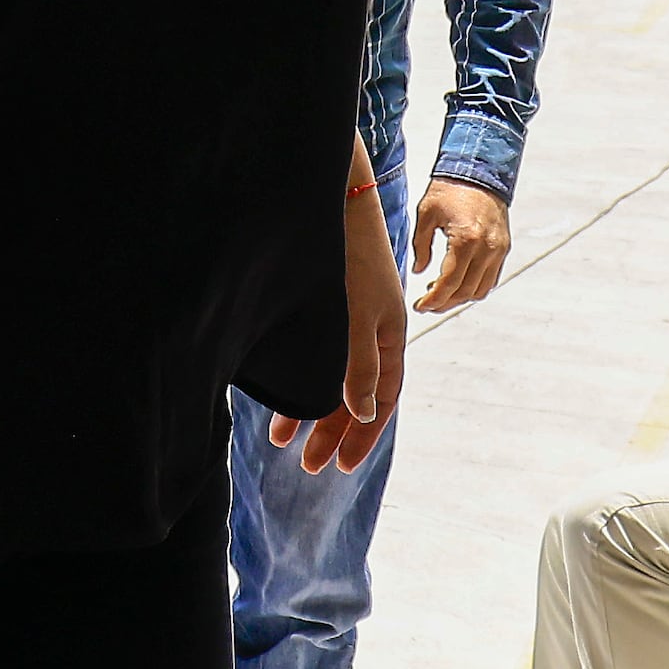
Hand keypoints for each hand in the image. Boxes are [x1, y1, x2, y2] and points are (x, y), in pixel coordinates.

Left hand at [273, 175, 409, 476]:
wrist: (331, 201)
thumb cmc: (349, 257)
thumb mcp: (358, 317)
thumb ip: (361, 365)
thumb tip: (366, 412)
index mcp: (391, 336)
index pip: (384, 399)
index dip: (364, 435)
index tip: (341, 466)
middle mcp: (372, 333)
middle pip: (356, 395)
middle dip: (332, 432)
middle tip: (308, 467)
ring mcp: (348, 321)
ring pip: (332, 379)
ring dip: (310, 411)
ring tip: (282, 440)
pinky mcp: (324, 310)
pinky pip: (316, 357)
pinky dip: (299, 380)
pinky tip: (277, 396)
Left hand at [408, 180, 512, 311]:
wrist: (479, 170)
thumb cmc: (449, 189)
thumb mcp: (426, 214)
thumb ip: (421, 246)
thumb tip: (420, 271)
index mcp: (465, 239)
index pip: (450, 283)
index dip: (433, 299)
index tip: (420, 306)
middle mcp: (486, 248)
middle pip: (465, 291)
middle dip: (444, 303)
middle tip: (427, 304)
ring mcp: (498, 249)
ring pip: (480, 290)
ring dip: (460, 298)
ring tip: (441, 293)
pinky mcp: (504, 248)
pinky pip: (491, 279)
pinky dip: (475, 287)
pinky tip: (458, 284)